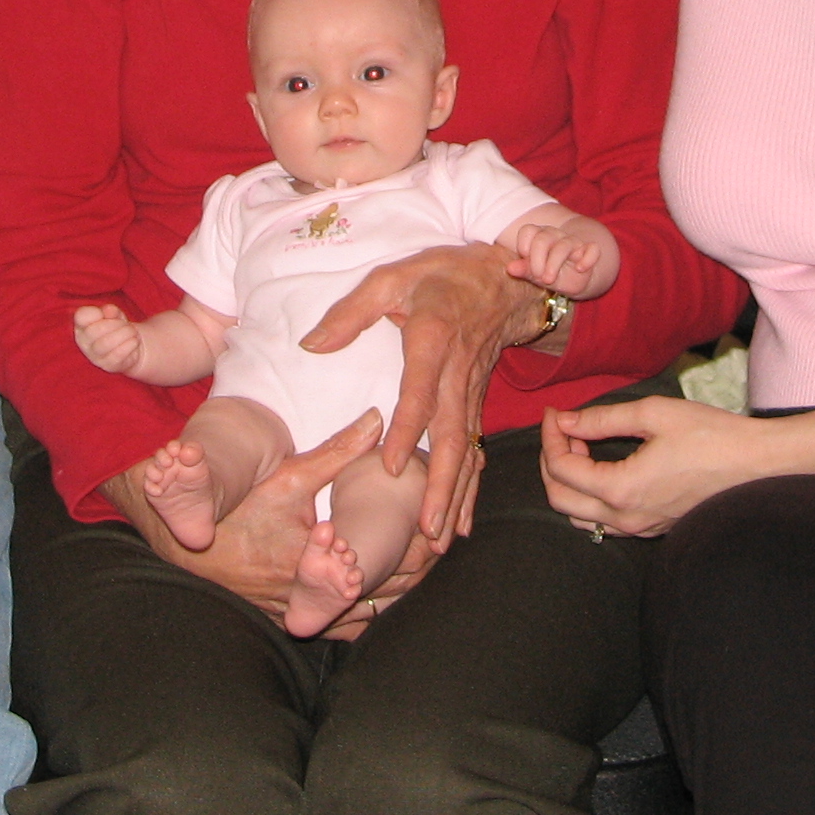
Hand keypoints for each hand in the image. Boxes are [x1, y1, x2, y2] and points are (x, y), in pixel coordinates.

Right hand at [74, 304, 144, 374]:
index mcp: (83, 326)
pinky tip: (134, 341)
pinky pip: (117, 355)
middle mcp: (85, 342)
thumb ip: (111, 311)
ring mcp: (95, 356)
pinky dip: (129, 345)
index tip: (105, 313)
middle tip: (126, 324)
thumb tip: (109, 310)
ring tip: (132, 332)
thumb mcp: (115, 315)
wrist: (129, 347)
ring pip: (105, 344)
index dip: (94, 312)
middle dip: (114, 324)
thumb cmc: (117, 328)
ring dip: (124, 334)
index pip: (81, 316)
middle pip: (93, 331)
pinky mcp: (108, 366)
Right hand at [107, 411, 406, 622]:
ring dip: (391, 598)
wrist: (192, 542)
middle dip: (411, 576)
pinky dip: (365, 615)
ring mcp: (298, 612)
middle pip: (376, 596)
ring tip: (420, 575)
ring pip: (361, 618)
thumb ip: (337, 452)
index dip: (411, 554)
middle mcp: (305, 595)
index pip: (376, 566)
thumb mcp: (288, 475)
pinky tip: (385, 599)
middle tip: (438, 553)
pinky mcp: (292, 620)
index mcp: (309, 560)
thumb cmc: (241, 507)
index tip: (435, 536)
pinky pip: (339, 628)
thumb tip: (376, 419)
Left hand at [302, 242, 540, 546]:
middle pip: (452, 437)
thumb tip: (312, 345)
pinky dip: (469, 488)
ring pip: (467, 451)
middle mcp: (456, 374)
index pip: (420, 393)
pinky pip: (474, 450)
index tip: (390, 467)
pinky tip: (459, 522)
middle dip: (440, 486)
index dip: (408, 431)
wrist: (502, 278)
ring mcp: (469, 393)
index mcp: (433, 341)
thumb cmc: (440, 276)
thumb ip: (352, 312)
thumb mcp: (392, 277)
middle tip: (426, 528)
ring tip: (440, 537)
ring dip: (455, 496)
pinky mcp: (475, 403)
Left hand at [505, 223, 601, 296]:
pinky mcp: (590, 251)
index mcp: (539, 237)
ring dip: (554, 264)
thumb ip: (525, 270)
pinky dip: (587, 259)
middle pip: (543, 238)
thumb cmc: (552, 273)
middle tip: (538, 277)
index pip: (528, 230)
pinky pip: (592, 249)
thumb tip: (510, 268)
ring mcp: (573, 242)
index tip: (524, 259)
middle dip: (537, 259)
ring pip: (564, 245)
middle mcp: (555, 236)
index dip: (524, 244)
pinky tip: (580, 268)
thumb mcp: (537, 275)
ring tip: (548, 280)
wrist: (576, 280)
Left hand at [539, 397, 776, 539]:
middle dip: (552, 460)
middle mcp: (626, 518)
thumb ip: (602, 419)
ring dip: (571, 482)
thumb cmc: (711, 435)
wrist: (758, 464)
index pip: (561, 469)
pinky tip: (607, 467)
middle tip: (564, 429)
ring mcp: (641, 528)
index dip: (551, 436)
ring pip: (580, 516)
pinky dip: (592, 496)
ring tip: (585, 447)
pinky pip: (606, 522)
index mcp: (621, 490)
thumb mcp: (653, 414)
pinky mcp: (654, 528)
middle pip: (560, 499)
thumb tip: (566, 421)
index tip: (556, 412)